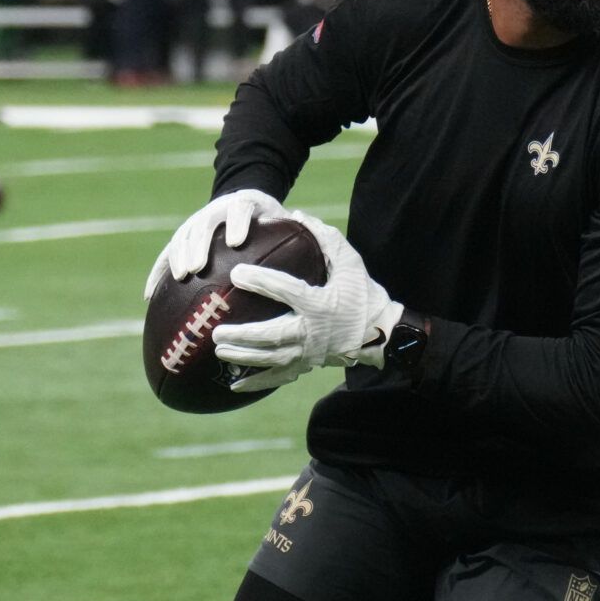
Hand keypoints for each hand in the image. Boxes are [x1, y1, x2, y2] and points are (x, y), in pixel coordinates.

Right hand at [144, 189, 288, 299]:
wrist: (248, 202)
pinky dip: (158, 273)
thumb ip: (301, 231)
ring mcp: (197, 222)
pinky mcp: (184, 238)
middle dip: (199, 244)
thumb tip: (322, 244)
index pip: (240, 209)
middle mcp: (217, 210)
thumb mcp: (288, 221)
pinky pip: (167, 255)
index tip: (238, 240)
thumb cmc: (274, 221)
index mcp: (246, 204)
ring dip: (179, 257)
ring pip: (183, 236)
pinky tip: (149, 296)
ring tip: (180, 279)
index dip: (238, 222)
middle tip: (198, 267)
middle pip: (204, 223)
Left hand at [212, 212, 405, 391]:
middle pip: (272, 336)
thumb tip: (298, 215)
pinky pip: (279, 377)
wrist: (382, 332)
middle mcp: (312, 331)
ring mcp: (309, 352)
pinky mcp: (308, 365)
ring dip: (243, 356)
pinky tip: (234, 385)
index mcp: (320, 304)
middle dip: (243, 335)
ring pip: (271, 358)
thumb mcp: (350, 263)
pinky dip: (256, 383)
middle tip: (217, 330)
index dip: (261, 282)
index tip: (236, 273)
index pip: (286, 291)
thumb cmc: (363, 293)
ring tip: (219, 350)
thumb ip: (325, 238)